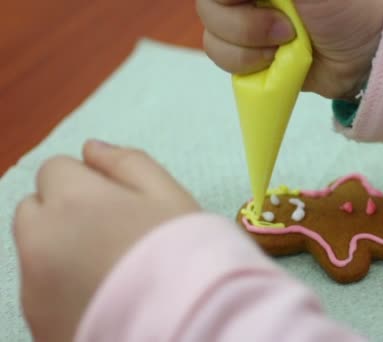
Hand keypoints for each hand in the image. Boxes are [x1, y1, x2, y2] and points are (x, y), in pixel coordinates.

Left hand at [13, 140, 200, 340]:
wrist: (186, 325)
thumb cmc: (185, 254)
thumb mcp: (170, 195)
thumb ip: (128, 162)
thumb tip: (92, 148)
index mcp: (73, 200)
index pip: (56, 168)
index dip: (88, 180)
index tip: (119, 202)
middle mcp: (40, 240)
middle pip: (35, 208)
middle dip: (63, 212)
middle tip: (111, 233)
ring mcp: (34, 286)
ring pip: (35, 250)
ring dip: (59, 249)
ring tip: (108, 269)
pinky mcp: (38, 322)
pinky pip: (40, 290)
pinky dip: (61, 287)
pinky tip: (101, 295)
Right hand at [197, 0, 382, 98]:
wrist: (365, 57)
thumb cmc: (348, 7)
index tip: (254, 3)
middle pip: (208, 5)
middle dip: (243, 24)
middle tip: (285, 29)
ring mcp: (245, 20)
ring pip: (211, 33)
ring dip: (248, 46)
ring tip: (287, 46)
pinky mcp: (248, 52)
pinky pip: (221, 57)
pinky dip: (247, 64)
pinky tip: (277, 61)